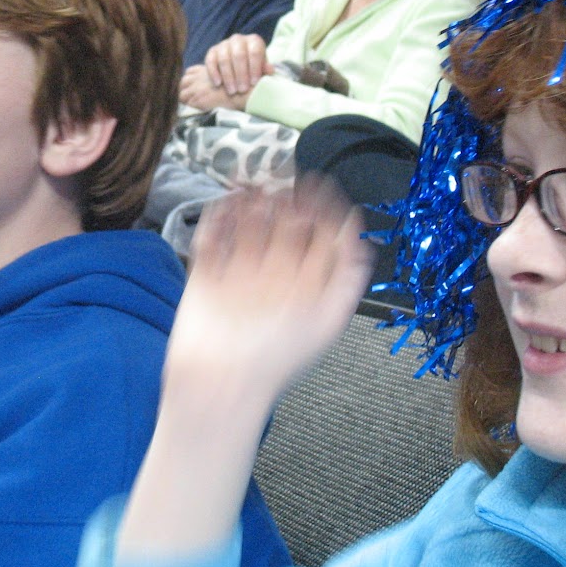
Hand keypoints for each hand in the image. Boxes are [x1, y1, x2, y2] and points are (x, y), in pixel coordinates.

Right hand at [114, 182, 370, 566]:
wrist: (218, 387)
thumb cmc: (275, 363)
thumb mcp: (327, 322)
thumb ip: (346, 279)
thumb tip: (360, 236)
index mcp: (305, 289)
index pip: (321, 239)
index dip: (324, 211)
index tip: (321, 186)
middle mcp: (275, 280)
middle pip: (285, 228)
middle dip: (286, 200)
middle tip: (283, 179)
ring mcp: (239, 278)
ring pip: (248, 228)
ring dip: (250, 204)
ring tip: (252, 185)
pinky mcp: (206, 279)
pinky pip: (212, 241)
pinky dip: (217, 221)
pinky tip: (225, 206)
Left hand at [178, 64, 242, 111]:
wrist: (243, 92)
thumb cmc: (241, 85)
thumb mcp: (228, 74)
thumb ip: (218, 76)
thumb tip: (215, 85)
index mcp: (206, 70)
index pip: (190, 72)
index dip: (190, 80)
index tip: (194, 88)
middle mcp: (198, 78)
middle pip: (183, 82)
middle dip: (185, 89)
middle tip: (191, 98)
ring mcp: (196, 89)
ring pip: (181, 94)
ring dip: (185, 100)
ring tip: (193, 106)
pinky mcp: (198, 100)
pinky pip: (187, 105)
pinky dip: (189, 108)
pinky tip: (196, 111)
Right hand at [204, 34, 271, 98]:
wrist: (235, 72)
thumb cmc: (252, 72)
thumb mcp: (261, 71)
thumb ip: (265, 71)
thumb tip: (270, 70)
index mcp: (254, 41)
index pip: (255, 52)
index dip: (254, 68)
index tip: (254, 83)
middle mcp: (239, 39)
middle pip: (239, 55)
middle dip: (241, 74)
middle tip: (242, 90)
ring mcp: (224, 44)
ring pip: (224, 59)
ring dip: (228, 76)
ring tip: (232, 91)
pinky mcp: (212, 51)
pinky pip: (211, 61)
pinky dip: (214, 73)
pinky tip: (218, 84)